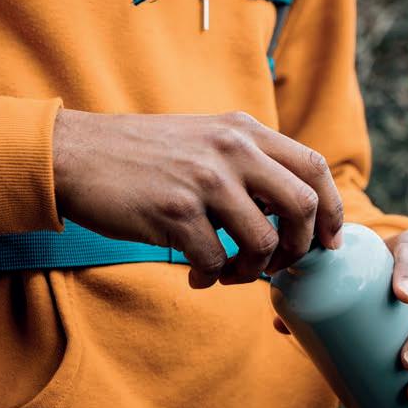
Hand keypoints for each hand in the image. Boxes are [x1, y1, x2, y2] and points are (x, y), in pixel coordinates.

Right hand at [52, 109, 344, 287]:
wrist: (75, 155)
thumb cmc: (142, 156)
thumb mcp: (205, 138)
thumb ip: (249, 162)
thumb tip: (295, 211)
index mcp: (243, 130)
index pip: (314, 167)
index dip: (332, 210)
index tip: (327, 242)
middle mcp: (230, 148)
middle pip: (303, 206)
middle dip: (299, 248)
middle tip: (278, 265)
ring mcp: (204, 179)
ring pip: (262, 242)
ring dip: (252, 272)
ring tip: (229, 274)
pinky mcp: (174, 211)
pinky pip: (216, 261)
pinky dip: (211, 278)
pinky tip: (195, 276)